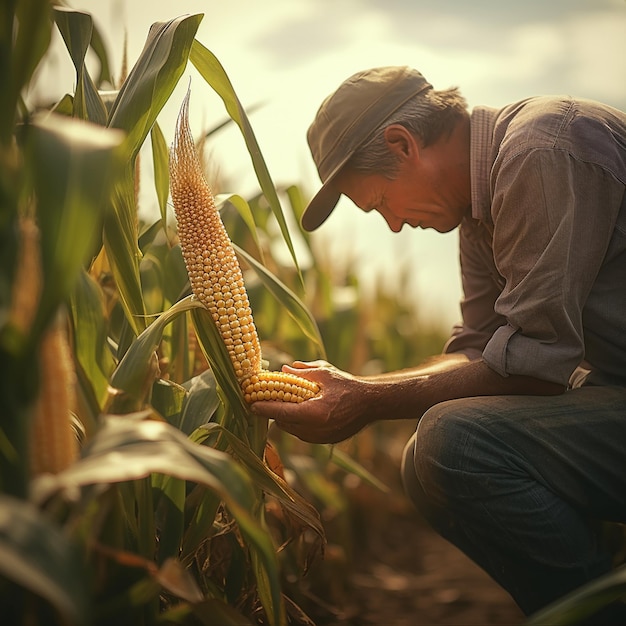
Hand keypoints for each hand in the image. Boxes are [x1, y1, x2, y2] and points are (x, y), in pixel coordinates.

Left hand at [250, 360, 370, 443]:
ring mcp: (321, 439)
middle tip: (267, 398)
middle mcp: (316, 430)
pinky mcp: (325, 442)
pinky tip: (301, 411)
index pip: (281, 412)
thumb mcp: (324, 373)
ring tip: (285, 403)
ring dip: (286, 418)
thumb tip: (282, 369)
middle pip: (284, 423)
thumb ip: (302, 373)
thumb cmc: (348, 385)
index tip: (251, 404)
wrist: (371, 403)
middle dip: (275, 412)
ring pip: (293, 430)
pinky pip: (303, 434)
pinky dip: (298, 424)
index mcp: (314, 413)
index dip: (264, 408)